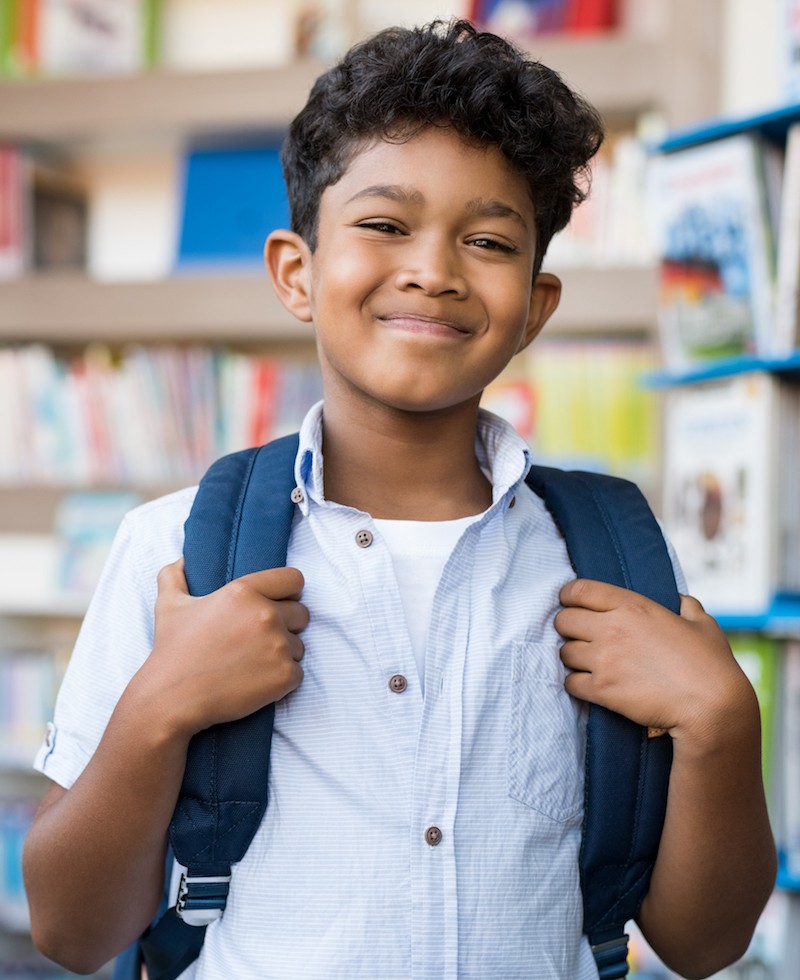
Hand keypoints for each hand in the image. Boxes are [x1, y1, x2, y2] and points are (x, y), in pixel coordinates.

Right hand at [135, 559, 308, 736]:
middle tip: (259, 641)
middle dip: (286, 625)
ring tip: (252, 663)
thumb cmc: (172, 651)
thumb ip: (175, 576)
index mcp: (244, 591)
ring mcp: (277, 645)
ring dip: (282, 654)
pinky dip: (282, 680)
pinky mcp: (284, 675)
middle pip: (302, 613)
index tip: (278, 603)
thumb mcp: (169, 605)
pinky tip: (256, 682)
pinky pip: (298, 673)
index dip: (288, 592)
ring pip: (299, 646)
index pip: (293, 579)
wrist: (171, 699)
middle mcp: (265, 614)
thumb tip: (183, 559)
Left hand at [554, 579, 754, 748]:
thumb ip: (686, 606)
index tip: (570, 603)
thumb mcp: (703, 624)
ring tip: (588, 663)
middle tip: (580, 636)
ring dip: (573, 657)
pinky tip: (590, 685)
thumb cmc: (711, 664)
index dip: (569, 596)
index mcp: (633, 606)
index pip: (579, 590)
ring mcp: (604, 659)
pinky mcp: (602, 690)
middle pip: (563, 620)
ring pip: (564, 652)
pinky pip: (570, 682)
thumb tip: (680, 600)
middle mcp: (612, 628)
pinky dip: (576, 684)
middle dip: (568, 628)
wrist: (711, 707)